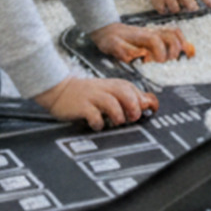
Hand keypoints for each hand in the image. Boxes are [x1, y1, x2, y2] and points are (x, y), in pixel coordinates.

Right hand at [34, 72, 158, 129]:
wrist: (59, 89)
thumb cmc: (88, 93)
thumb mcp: (109, 91)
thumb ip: (127, 97)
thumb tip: (149, 104)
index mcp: (114, 85)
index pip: (135, 90)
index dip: (146, 101)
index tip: (151, 111)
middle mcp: (105, 89)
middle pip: (125, 92)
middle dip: (133, 105)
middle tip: (133, 117)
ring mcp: (92, 97)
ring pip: (110, 102)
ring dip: (117, 114)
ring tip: (118, 121)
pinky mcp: (81, 106)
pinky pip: (92, 114)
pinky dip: (98, 121)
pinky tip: (98, 125)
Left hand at [90, 20, 195, 63]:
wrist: (108, 30)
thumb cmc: (110, 39)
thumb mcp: (111, 45)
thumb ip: (122, 50)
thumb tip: (137, 54)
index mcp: (140, 36)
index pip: (156, 40)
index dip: (160, 50)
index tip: (159, 61)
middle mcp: (151, 32)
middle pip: (170, 35)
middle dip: (174, 48)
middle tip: (171, 61)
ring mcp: (155, 32)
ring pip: (174, 33)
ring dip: (182, 43)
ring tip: (186, 55)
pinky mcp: (157, 35)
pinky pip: (174, 35)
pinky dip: (182, 42)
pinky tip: (186, 51)